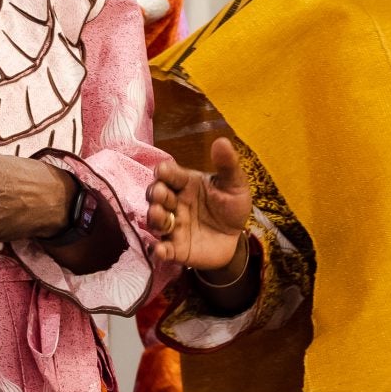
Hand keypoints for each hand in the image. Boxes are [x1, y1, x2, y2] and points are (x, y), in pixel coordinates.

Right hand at [147, 138, 253, 271]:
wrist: (236, 237)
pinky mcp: (175, 248)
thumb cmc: (231, 206)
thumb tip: (222, 141)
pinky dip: (158, 250)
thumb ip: (227, 165)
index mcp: (185, 183)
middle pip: (157, 195)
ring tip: (159, 215)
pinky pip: (162, 249)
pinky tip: (160, 250)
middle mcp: (174, 203)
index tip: (163, 171)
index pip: (170, 174)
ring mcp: (173, 226)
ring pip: (156, 220)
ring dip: (154, 217)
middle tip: (160, 194)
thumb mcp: (235, 185)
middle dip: (155, 193)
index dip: (164, 172)